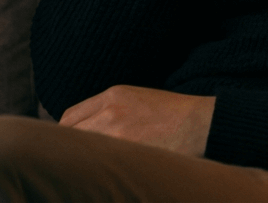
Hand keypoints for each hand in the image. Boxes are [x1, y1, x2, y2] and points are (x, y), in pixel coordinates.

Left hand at [59, 84, 215, 156]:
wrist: (201, 123)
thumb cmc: (174, 114)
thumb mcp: (139, 99)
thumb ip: (111, 109)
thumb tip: (86, 130)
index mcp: (113, 95)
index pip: (70, 116)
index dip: (66, 133)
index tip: (69, 145)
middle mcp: (110, 111)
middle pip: (69, 133)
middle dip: (69, 148)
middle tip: (74, 161)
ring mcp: (116, 132)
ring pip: (81, 150)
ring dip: (81, 160)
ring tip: (88, 169)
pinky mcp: (125, 150)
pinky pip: (98, 162)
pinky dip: (96, 168)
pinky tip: (103, 173)